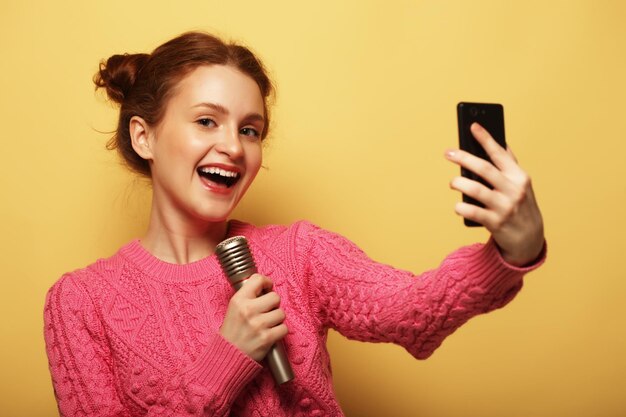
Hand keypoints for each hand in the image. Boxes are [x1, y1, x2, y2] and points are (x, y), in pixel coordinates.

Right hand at [220, 274, 287, 361]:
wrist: (227, 356)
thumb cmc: (232, 332)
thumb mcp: (233, 309)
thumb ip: (247, 297)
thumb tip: (265, 287)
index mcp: (238, 300)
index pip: (258, 280)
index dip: (266, 283)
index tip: (267, 288)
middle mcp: (248, 310)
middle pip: (275, 297)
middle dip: (273, 304)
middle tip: (266, 311)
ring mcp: (258, 324)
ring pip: (281, 313)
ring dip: (277, 319)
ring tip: (267, 324)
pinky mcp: (267, 338)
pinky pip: (284, 328)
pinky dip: (280, 332)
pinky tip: (270, 333)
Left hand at [446, 123, 544, 265]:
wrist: (530, 238)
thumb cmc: (520, 205)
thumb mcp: (521, 184)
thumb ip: (509, 165)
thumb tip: (498, 142)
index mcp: (519, 176)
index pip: (500, 153)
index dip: (486, 138)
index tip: (473, 126)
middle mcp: (513, 190)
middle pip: (484, 168)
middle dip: (464, 158)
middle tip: (449, 153)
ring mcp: (504, 207)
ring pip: (475, 190)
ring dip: (459, 184)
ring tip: (453, 183)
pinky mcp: (495, 223)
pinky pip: (472, 212)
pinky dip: (461, 208)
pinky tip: (458, 206)